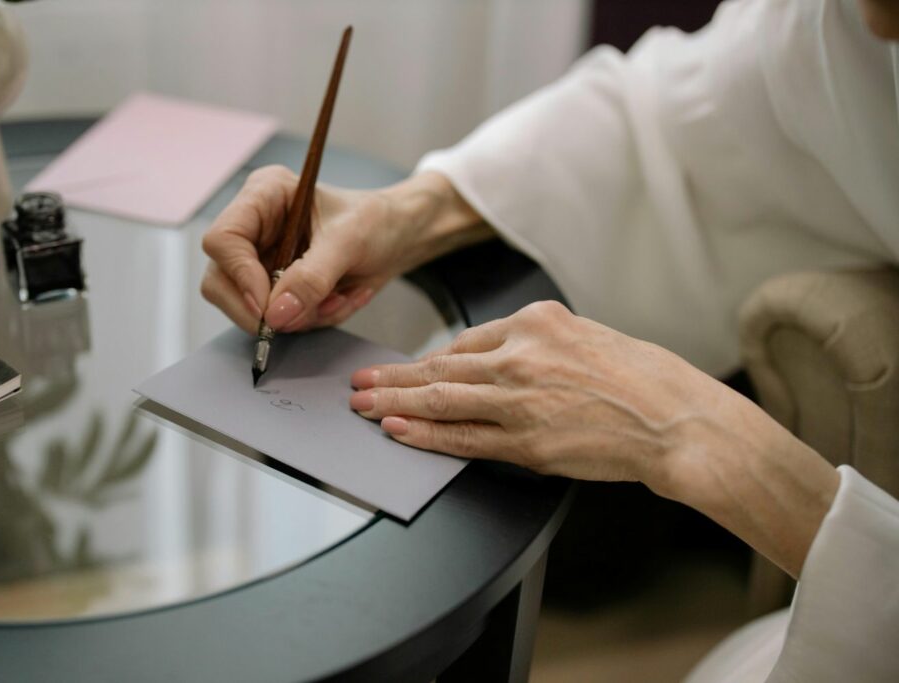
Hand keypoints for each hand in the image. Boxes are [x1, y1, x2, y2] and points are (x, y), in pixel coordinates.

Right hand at [201, 167, 489, 332]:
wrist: (399, 238)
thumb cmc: (377, 221)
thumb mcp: (350, 242)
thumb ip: (312, 277)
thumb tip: (275, 315)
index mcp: (263, 196)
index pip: (222, 240)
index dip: (240, 276)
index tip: (268, 306)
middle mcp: (253, 227)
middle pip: (220, 281)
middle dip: (266, 308)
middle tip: (310, 312)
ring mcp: (259, 260)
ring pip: (247, 308)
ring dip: (298, 316)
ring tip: (340, 298)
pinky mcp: (274, 287)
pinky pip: (277, 320)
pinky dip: (311, 319)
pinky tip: (340, 299)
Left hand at [350, 300, 839, 576]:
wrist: (677, 420)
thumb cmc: (642, 379)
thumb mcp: (586, 336)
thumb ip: (535, 343)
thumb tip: (487, 358)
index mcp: (537, 321)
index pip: (467, 341)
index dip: (428, 360)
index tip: (404, 367)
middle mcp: (522, 355)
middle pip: (441, 366)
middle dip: (393, 376)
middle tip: (359, 381)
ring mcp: (521, 399)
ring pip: (442, 399)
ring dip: (394, 402)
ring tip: (362, 405)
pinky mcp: (526, 442)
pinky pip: (463, 437)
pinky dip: (425, 435)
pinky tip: (398, 431)